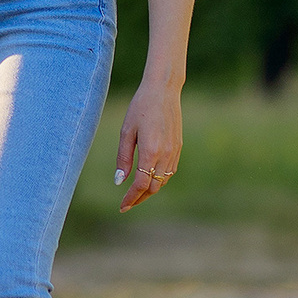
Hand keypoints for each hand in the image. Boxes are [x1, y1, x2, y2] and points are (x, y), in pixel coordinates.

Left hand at [113, 80, 182, 210]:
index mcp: (151, 151)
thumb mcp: (127, 132)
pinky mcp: (178, 147)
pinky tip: (149, 178)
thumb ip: (124, 158)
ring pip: (163, 181)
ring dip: (150, 190)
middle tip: (126, 203)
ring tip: (135, 194)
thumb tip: (119, 181)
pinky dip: (159, 179)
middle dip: (140, 198)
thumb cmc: (140, 108)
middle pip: (154, 187)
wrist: (163, 91)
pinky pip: (170, 171)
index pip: (141, 185)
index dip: (131, 198)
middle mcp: (166, 155)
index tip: (122, 206)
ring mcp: (174, 151)